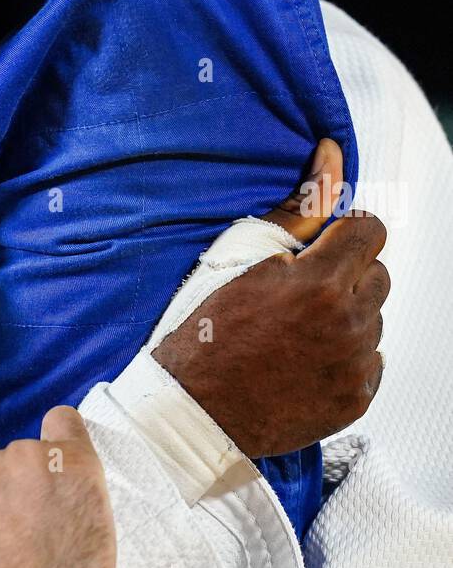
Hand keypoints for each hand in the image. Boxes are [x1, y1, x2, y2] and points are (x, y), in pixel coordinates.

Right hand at [153, 140, 389, 457]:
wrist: (190, 412)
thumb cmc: (203, 334)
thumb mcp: (238, 255)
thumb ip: (297, 205)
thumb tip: (332, 155)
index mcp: (319, 283)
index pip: (370, 231)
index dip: (343, 236)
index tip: (318, 250)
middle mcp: (346, 325)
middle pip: (377, 276)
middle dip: (343, 278)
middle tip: (295, 298)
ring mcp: (353, 367)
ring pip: (374, 321)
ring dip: (344, 321)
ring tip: (294, 336)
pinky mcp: (354, 401)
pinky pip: (370, 365)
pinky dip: (344, 362)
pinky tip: (303, 365)